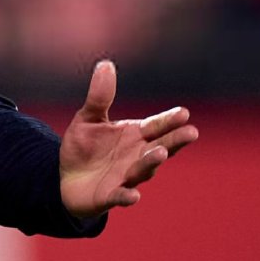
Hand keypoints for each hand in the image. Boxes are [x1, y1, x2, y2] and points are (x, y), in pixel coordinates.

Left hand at [60, 59, 197, 219]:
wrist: (67, 178)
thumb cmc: (85, 147)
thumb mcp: (89, 118)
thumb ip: (100, 96)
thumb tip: (106, 64)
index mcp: (135, 136)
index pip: (156, 126)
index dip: (169, 120)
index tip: (184, 112)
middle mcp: (137, 156)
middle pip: (160, 147)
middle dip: (175, 141)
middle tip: (191, 132)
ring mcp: (126, 177)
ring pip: (143, 170)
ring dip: (152, 162)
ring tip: (161, 152)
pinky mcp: (110, 195)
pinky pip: (121, 196)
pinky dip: (127, 196)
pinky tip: (134, 196)